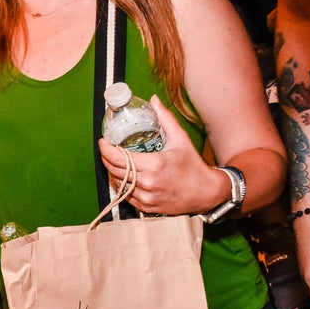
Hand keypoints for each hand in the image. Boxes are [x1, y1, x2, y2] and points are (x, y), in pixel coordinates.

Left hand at [97, 97, 222, 214]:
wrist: (205, 193)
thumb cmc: (193, 166)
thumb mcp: (180, 139)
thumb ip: (165, 118)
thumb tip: (154, 100)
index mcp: (154, 165)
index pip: (119, 158)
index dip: (106, 150)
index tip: (103, 142)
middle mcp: (147, 183)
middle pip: (114, 171)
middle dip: (106, 159)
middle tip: (106, 150)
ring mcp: (146, 197)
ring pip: (118, 184)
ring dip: (112, 172)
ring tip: (114, 162)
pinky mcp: (146, 207)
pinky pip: (126, 196)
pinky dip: (122, 185)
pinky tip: (123, 176)